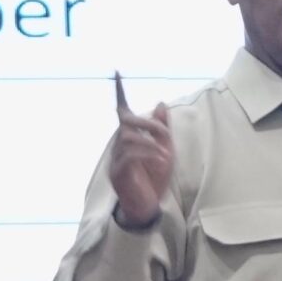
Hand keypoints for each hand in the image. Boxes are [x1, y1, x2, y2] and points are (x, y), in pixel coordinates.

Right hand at [110, 72, 173, 229]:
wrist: (148, 208)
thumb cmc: (155, 179)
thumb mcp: (165, 150)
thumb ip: (162, 128)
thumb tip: (160, 103)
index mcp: (129, 139)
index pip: (122, 111)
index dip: (120, 93)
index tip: (117, 72)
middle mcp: (118, 147)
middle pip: (126, 123)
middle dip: (148, 124)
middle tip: (165, 137)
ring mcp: (116, 160)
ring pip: (129, 138)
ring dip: (151, 142)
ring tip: (165, 155)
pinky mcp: (118, 174)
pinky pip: (130, 156)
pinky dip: (148, 155)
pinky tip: (160, 161)